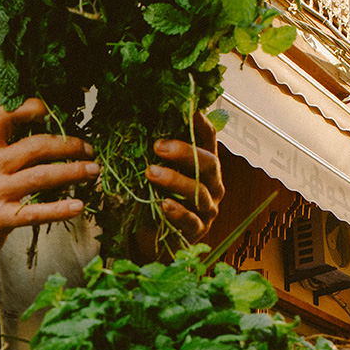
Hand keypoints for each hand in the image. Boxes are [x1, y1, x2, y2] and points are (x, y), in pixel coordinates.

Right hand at [0, 99, 99, 267]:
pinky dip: (60, 209)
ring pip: (41, 176)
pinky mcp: (0, 218)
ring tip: (93, 171)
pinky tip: (78, 206)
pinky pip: (35, 212)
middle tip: (89, 150)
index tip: (56, 111)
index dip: (32, 108)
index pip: (7, 115)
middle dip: (69, 146)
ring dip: (73, 172)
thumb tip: (50, 128)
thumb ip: (9, 146)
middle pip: (36, 147)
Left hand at [133, 111, 224, 260]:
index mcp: (204, 165)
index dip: (200, 124)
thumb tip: (137, 119)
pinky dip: (178, 212)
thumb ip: (155, 152)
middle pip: (208, 164)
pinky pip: (192, 220)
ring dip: (175, 180)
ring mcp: (207, 209)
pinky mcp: (197, 231)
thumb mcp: (155, 171)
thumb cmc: (155, 198)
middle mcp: (212, 184)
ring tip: (150, 172)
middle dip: (184, 152)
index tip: (188, 109)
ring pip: (199, 191)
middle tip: (157, 145)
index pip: (208, 139)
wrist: (154, 239)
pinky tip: (164, 204)